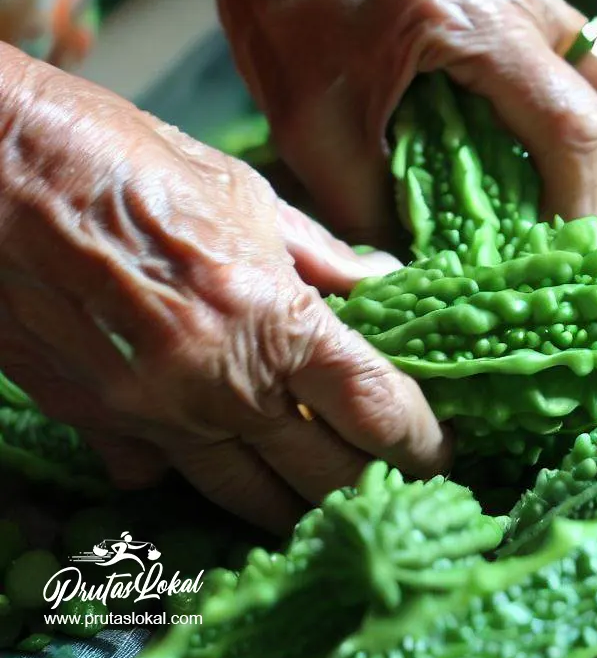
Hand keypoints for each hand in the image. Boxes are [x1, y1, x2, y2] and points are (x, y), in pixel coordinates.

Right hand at [0, 54, 451, 532]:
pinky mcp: (96, 423)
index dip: (420, 438)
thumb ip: (321, 255)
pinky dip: (205, 472)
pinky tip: (225, 448)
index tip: (440, 449)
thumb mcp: (245, 193)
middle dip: (370, 477)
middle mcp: (215, 384)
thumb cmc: (127, 160)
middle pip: (323, 472)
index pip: (372, 406)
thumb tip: (382, 280)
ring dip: (297, 496)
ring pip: (248, 496)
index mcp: (268, 315)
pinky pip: (166, 475)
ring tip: (327, 479)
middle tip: (393, 467)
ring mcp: (151, 415)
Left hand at [201, 0, 596, 243]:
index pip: (574, 126)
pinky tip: (529, 125)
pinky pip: (572, 39)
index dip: (583, 200)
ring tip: (563, 180)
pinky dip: (572, 91)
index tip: (569, 251)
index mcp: (477, 24)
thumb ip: (362, 202)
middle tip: (571, 222)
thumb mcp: (307, 116)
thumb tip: (410, 265)